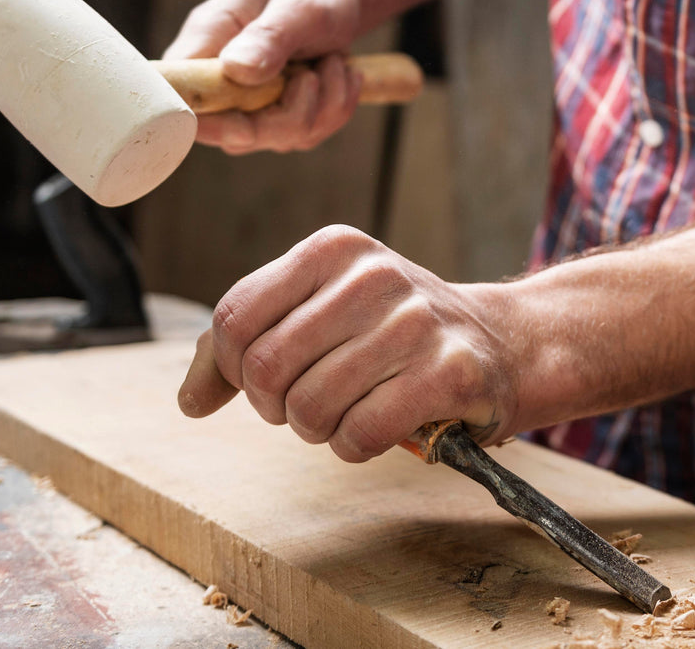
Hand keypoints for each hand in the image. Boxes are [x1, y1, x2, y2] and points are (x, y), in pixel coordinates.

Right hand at [163, 0, 366, 153]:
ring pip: (281, 138)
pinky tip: (340, 74)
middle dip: (290, 113)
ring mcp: (250, 108)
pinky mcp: (280, 121)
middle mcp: (221, 83)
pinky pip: (309, 135)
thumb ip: (268, 36)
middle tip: (313, 73)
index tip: (243, 123)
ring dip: (323, 103)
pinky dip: (336, 106)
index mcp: (206, 43)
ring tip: (332, 61)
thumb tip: (235, 69)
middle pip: (236, 134)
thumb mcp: (297, 4)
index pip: (179, 96)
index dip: (200, 121)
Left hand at [176, 225, 521, 461]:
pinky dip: (357, 446)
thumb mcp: (322, 311)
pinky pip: (358, 434)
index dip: (236, 368)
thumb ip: (246, 345)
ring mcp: (416, 321)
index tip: (274, 377)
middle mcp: (374, 275)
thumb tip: (190, 400)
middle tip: (315, 401)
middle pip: (266, 369)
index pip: (234, 318)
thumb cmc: (396, 333)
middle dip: (278, 405)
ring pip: (309, 408)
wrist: (503, 343)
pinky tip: (383, 425)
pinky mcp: (449, 372)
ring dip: (321, 430)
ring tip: (354, 410)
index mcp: (334, 248)